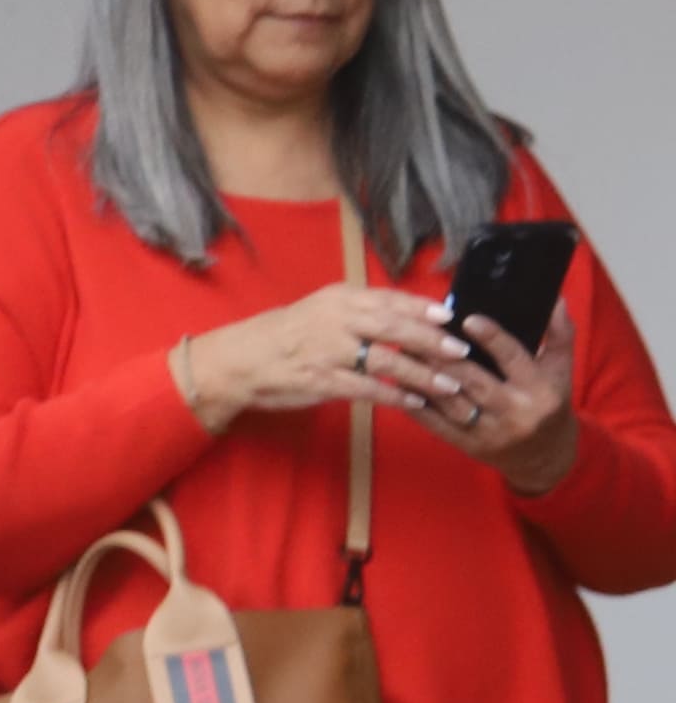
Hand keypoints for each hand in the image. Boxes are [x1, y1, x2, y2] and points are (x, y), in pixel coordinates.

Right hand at [170, 278, 462, 430]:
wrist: (240, 360)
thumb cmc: (285, 334)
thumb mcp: (322, 309)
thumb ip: (361, 310)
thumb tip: (406, 314)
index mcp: (341, 298)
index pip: (392, 300)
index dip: (424, 309)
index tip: (452, 317)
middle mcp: (338, 321)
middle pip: (396, 329)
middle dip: (433, 341)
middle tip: (462, 352)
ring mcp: (330, 352)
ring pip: (387, 361)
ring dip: (422, 375)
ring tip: (449, 386)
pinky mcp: (322, 381)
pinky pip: (366, 389)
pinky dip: (394, 396)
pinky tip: (414, 403)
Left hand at [415, 306, 588, 495]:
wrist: (543, 455)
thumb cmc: (550, 400)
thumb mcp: (561, 368)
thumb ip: (560, 334)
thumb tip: (555, 300)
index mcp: (539, 388)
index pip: (513, 358)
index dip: (492, 338)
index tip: (468, 319)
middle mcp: (513, 411)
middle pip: (473, 380)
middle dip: (444, 356)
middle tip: (420, 331)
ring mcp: (487, 431)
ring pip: (450, 402)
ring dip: (424, 377)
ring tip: (405, 352)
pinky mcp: (466, 445)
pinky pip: (435, 423)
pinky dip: (415, 404)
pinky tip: (399, 385)